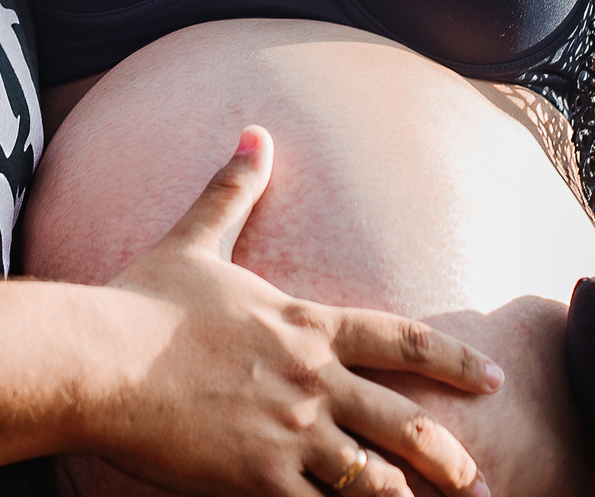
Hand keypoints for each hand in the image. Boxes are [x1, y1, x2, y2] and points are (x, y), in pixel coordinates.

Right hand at [94, 126, 499, 496]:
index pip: (401, 340)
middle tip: (479, 479)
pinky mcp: (259, 480)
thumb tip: (255, 133)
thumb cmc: (145, 301)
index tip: (494, 378)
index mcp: (304, 324)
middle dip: (448, 458)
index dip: (455, 362)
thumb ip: (234, 191)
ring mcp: (289, 434)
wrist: (100, 359)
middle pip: (403, 424)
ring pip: (372, 481)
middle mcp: (310, 380)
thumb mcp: (196, 240)